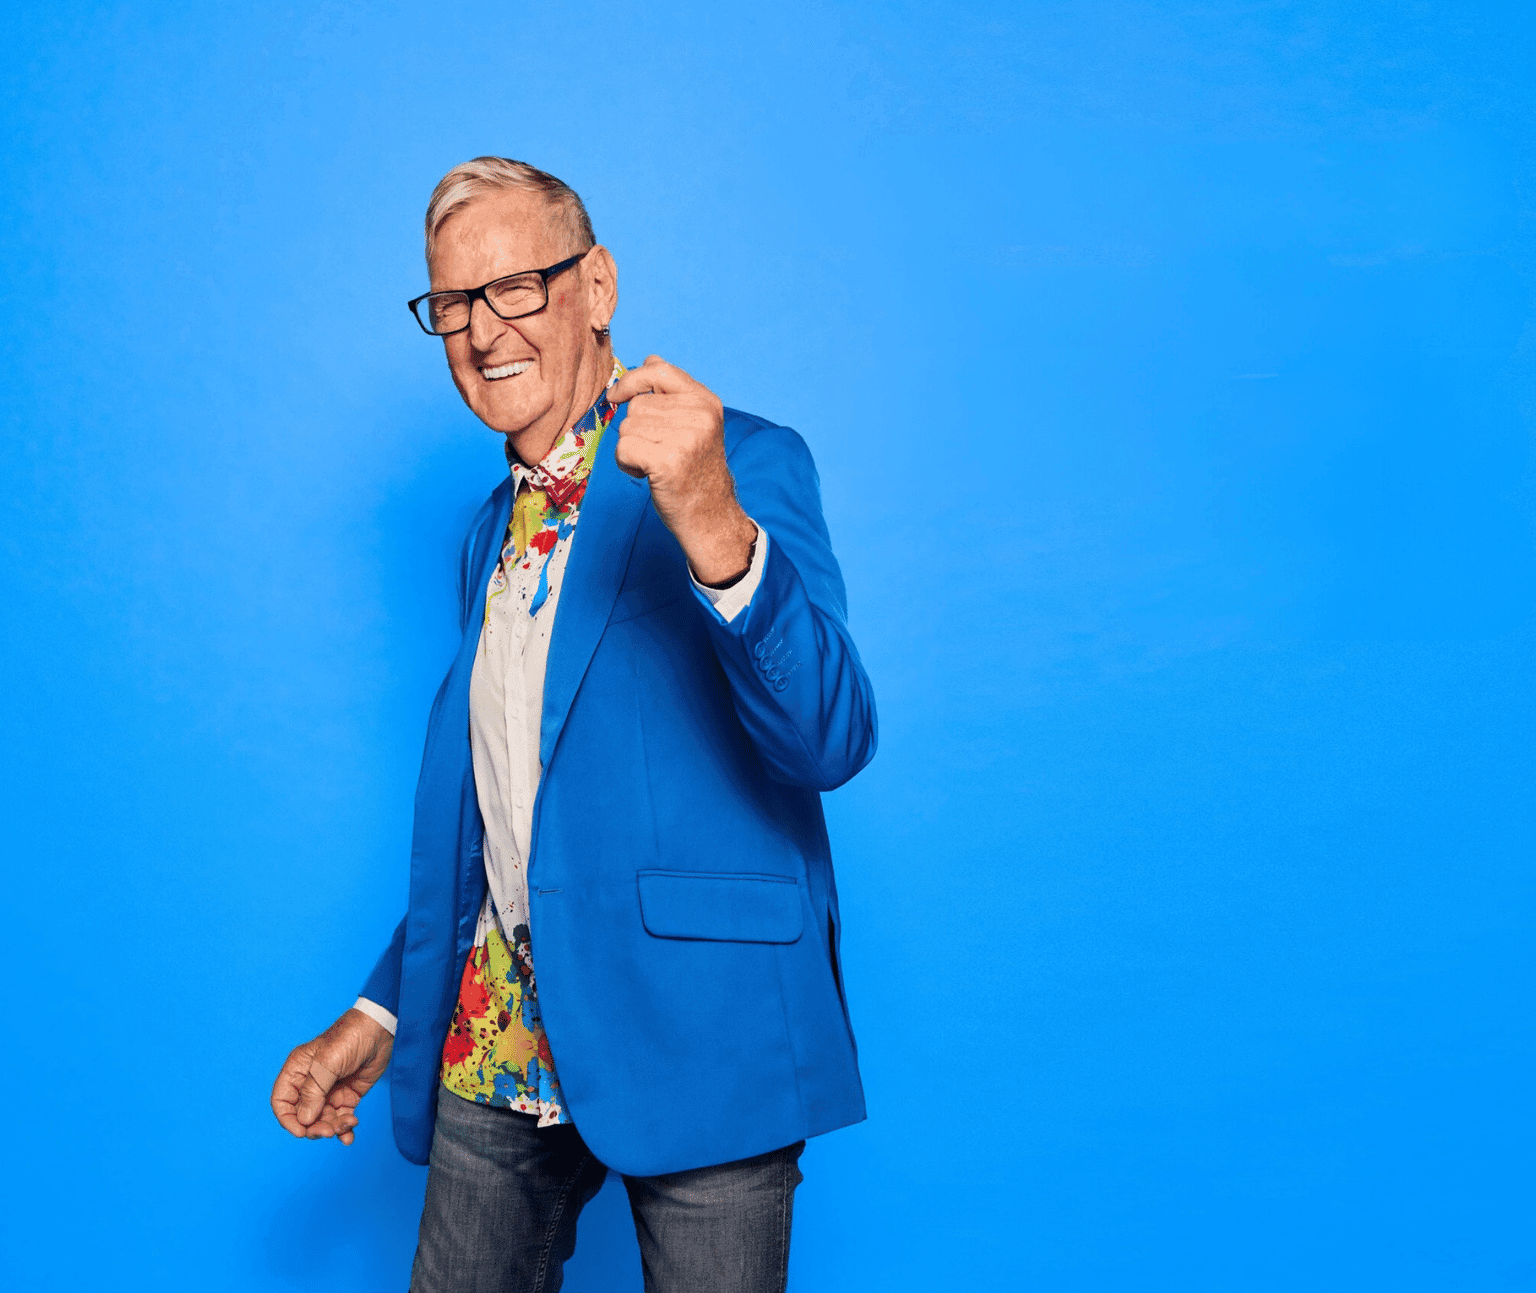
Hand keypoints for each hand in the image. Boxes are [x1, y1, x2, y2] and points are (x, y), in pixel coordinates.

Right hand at [271, 1008, 392, 1145]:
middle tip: (329, 1130)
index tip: (301, 1132)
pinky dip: (344, 1129)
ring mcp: (330, 1090)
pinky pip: (341, 1118)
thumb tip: (304, 1120)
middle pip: (303, 1116)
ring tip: (349, 1123)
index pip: (282, 1102)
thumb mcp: (327, 1063)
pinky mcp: (348, 1095)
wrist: (381, 1029)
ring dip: (333, 1128)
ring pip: (323, 1120)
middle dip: (315, 1127)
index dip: (288, 1120)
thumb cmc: (350, 1037)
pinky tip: (349, 1135)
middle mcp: (311, 1083)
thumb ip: (313, 1092)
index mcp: (297, 1071)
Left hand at [609, 355, 756, 584]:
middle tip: (656, 451)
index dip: (631, 380)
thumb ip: (673, 392)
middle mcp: (699, 415)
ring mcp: (686, 437)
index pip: (659, 370)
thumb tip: (649, 359)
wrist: (710, 515)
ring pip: (627, 427)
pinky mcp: (668, 460)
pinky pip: (624, 448)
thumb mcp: (694, 423)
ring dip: (630, 448)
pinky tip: (645, 474)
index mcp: (706, 401)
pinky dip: (626, 464)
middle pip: (637, 405)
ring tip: (653, 464)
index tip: (616, 396)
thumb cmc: (695, 470)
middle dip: (636, 429)